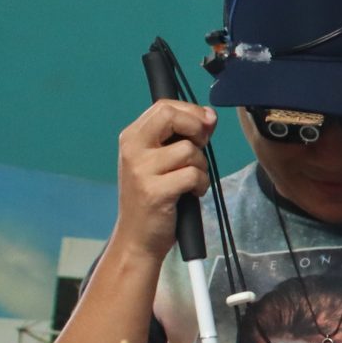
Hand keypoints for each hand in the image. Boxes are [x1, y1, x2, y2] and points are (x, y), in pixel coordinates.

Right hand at [109, 100, 216, 265]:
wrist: (137, 236)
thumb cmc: (154, 197)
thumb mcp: (163, 161)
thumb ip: (182, 137)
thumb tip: (209, 115)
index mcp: (132, 137)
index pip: (164, 106)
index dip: (191, 112)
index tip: (205, 125)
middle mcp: (133, 148)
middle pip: (172, 116)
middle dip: (197, 130)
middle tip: (200, 149)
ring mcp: (142, 170)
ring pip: (190, 151)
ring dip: (201, 167)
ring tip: (191, 181)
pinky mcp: (155, 191)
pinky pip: (194, 175)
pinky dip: (201, 185)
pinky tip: (191, 194)